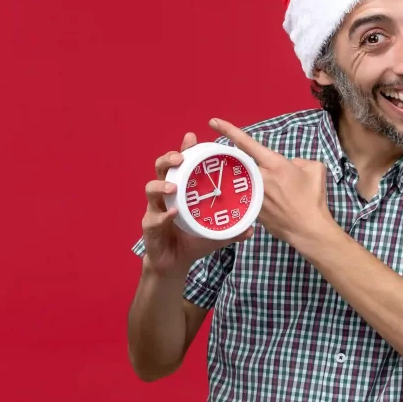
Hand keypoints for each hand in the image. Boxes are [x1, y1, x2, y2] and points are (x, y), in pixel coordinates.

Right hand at [141, 132, 253, 276]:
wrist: (176, 263)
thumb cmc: (193, 241)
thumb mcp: (216, 232)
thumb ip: (232, 228)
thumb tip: (253, 227)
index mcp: (181, 190)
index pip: (181, 165)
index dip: (184, 150)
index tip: (191, 138)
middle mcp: (165, 195)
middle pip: (161, 169)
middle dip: (168, 159)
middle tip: (180, 158)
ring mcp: (155, 209)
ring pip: (150, 189)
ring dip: (161, 186)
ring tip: (173, 188)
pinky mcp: (149, 227)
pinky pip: (153, 218)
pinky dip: (163, 215)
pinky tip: (173, 213)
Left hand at [209, 118, 333, 247]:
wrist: (309, 231)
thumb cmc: (314, 200)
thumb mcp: (314, 169)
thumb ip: (298, 161)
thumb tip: (289, 165)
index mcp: (274, 165)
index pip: (246, 143)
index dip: (228, 130)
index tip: (213, 122)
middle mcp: (260, 178)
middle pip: (240, 163)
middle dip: (237, 160)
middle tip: (238, 163)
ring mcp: (254, 195)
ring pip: (245, 180)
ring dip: (249, 180)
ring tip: (266, 189)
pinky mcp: (252, 210)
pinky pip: (249, 196)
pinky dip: (255, 196)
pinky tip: (270, 204)